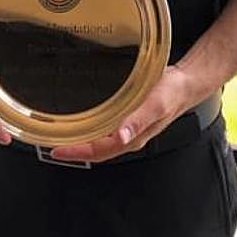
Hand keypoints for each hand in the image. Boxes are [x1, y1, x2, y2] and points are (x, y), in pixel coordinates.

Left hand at [50, 65, 194, 162]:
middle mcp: (128, 136)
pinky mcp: (128, 116)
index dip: (77, 152)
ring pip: (100, 140)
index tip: (56, 150)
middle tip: (51, 142)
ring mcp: (128, 127)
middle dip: (74, 149)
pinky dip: (92, 127)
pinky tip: (84, 118)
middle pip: (96, 149)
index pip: (99, 151)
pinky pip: (106, 128)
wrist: (185, 83)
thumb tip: (120, 137)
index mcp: (132, 138)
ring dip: (81, 139)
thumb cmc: (172, 93)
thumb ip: (138, 120)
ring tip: (62, 133)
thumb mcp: (155, 103)